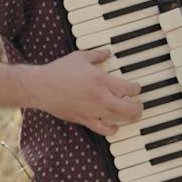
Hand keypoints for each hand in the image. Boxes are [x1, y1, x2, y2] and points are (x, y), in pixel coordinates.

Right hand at [24, 49, 142, 136]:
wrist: (42, 87)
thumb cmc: (59, 71)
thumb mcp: (79, 57)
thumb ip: (96, 55)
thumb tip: (107, 52)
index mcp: (102, 80)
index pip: (129, 88)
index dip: (136, 89)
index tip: (136, 88)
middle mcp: (101, 97)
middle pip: (130, 108)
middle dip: (138, 107)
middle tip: (139, 105)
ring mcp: (94, 110)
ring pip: (120, 119)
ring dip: (129, 118)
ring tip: (132, 115)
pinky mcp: (85, 119)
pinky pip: (104, 130)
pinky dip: (112, 130)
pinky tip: (114, 127)